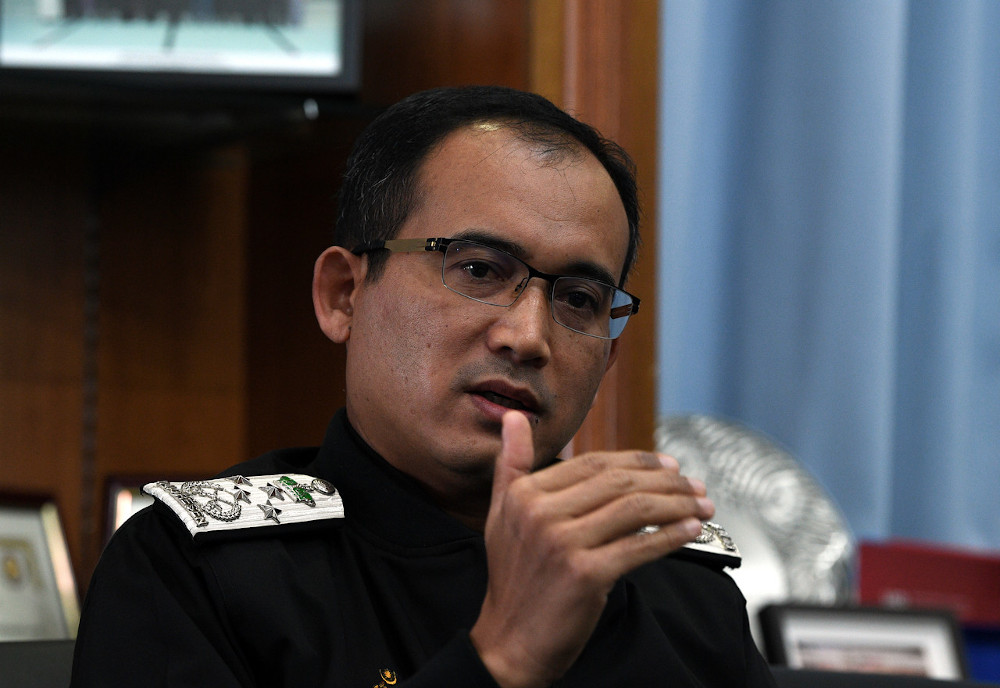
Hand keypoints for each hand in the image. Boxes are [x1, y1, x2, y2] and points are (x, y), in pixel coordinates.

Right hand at [468, 411, 714, 687]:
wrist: (510, 642)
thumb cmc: (514, 580)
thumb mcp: (501, 514)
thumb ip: (511, 464)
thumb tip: (514, 417)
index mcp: (524, 494)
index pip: (593, 463)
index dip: (638, 460)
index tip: (668, 464)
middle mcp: (540, 514)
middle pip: (618, 483)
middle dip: (666, 480)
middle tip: (694, 483)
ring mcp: (563, 543)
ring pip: (635, 509)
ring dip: (677, 504)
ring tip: (701, 504)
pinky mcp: (585, 575)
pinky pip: (640, 547)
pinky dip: (671, 535)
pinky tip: (690, 529)